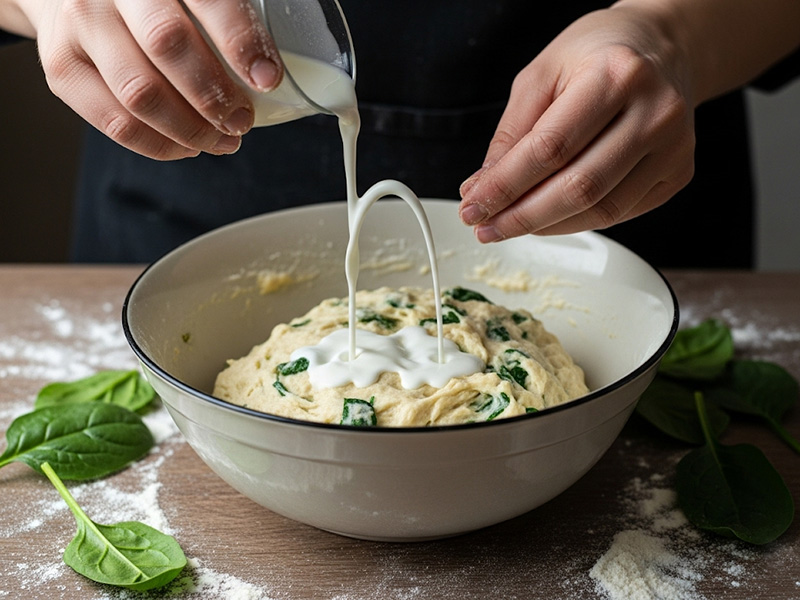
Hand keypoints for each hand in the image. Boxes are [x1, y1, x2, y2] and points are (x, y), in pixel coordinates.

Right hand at [15, 0, 282, 159]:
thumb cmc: (150, 2)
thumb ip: (222, 19)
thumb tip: (270, 72)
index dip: (241, 40)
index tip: (268, 78)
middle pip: (168, 45)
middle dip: (215, 96)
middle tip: (242, 120)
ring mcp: (80, 25)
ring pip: (140, 93)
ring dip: (191, 129)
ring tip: (222, 140)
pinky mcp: (62, 67)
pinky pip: (115, 123)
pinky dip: (160, 145)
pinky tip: (187, 146)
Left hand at [459, 5, 694, 240]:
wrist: (662, 49)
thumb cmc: (596, 56)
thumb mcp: (542, 76)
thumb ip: (511, 134)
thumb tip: (482, 188)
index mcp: (616, 75)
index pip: (550, 148)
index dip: (505, 186)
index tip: (472, 207)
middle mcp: (655, 112)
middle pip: (578, 187)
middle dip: (522, 216)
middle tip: (486, 227)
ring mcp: (674, 147)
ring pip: (601, 210)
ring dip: (546, 226)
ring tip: (509, 224)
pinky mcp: (679, 173)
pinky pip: (620, 214)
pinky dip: (576, 222)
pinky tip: (548, 218)